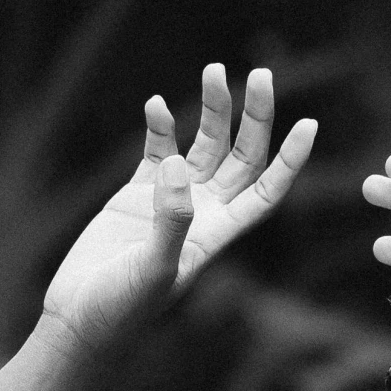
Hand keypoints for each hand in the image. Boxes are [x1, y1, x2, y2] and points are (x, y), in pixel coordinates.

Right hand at [40, 64, 315, 354]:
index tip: (309, 124)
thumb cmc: (122, 309)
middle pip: (241, 157)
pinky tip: (157, 105)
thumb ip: (171, 219)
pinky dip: (160, 126)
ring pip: (203, 145)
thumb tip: (179, 165)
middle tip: (259, 74)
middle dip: (253, 117)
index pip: (266, 191)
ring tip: (213, 71)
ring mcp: (170, 201)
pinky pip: (158, 149)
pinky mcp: (136, 194)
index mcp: (217, 234)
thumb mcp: (153, 269)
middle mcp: (202, 213)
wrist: (81, 319)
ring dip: (211, 111)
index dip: (290, 160)